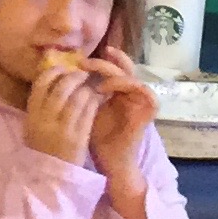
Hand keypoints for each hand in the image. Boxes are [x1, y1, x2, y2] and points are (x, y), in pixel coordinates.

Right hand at [21, 58, 101, 165]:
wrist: (51, 179)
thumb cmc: (43, 150)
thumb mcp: (33, 127)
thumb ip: (40, 106)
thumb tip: (52, 79)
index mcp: (32, 115)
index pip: (40, 84)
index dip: (53, 71)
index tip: (62, 69)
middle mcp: (45, 120)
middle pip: (61, 87)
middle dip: (73, 77)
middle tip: (82, 74)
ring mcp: (63, 128)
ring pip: (78, 97)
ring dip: (86, 89)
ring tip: (91, 88)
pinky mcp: (79, 137)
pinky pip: (89, 111)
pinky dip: (94, 101)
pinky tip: (96, 100)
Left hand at [87, 50, 154, 218]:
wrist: (111, 160)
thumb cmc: (97, 136)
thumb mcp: (87, 109)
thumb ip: (85, 91)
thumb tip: (67, 71)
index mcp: (120, 91)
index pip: (114, 67)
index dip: (101, 60)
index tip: (79, 58)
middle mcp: (132, 92)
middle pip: (123, 67)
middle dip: (104, 62)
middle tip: (84, 61)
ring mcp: (142, 99)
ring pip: (131, 75)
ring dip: (111, 72)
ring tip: (93, 77)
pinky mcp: (150, 108)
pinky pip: (142, 89)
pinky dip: (124, 84)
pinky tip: (105, 88)